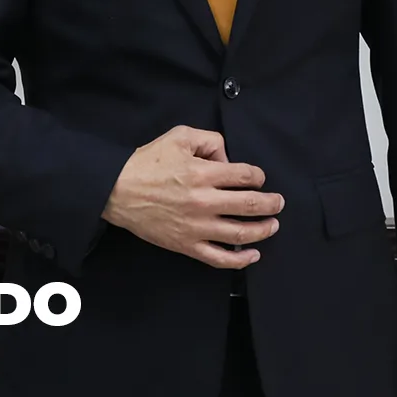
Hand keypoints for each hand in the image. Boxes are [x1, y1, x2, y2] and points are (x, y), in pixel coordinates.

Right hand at [101, 125, 283, 268]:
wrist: (118, 190)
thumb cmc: (147, 163)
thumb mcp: (179, 136)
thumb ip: (209, 140)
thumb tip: (228, 157)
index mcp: (203, 173)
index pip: (246, 176)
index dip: (259, 176)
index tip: (259, 178)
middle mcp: (204, 201)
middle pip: (251, 204)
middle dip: (271, 203)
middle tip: (278, 202)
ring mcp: (197, 226)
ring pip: (241, 233)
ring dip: (263, 230)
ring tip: (273, 225)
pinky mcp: (187, 245)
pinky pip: (219, 258)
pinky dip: (240, 260)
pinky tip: (253, 255)